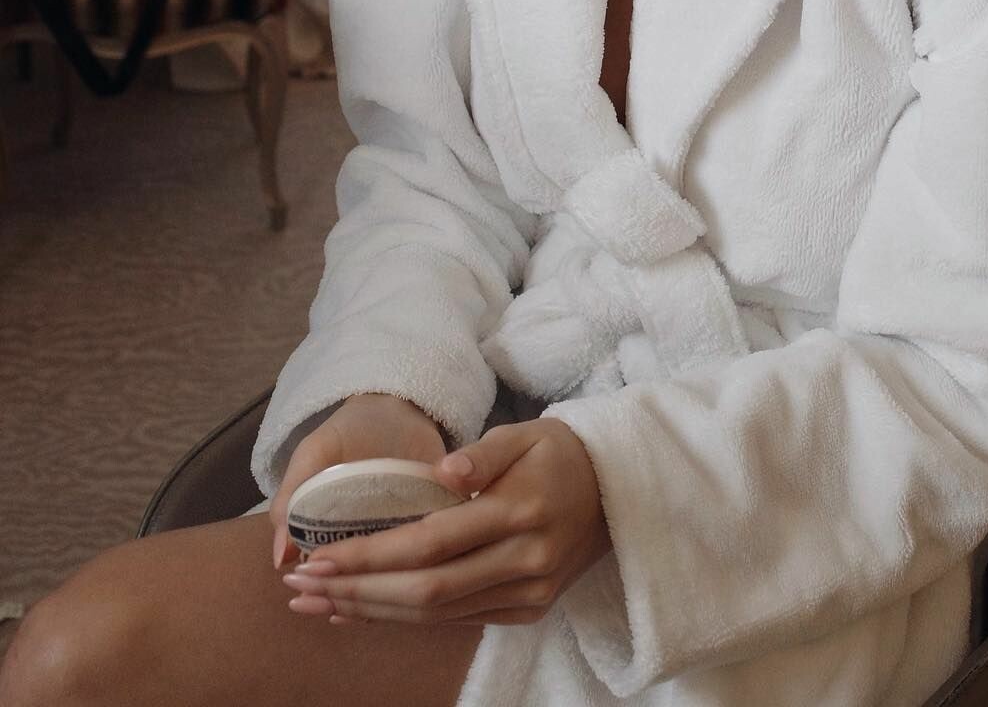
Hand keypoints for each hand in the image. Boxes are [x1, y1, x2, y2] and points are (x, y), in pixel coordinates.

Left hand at [279, 417, 612, 627]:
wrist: (621, 491)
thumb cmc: (563, 453)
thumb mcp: (530, 433)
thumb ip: (485, 452)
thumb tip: (441, 470)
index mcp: (520, 511)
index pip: (430, 543)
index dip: (369, 555)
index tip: (318, 556)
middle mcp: (524, 561)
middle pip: (425, 591)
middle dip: (356, 592)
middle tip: (300, 589)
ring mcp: (528, 593)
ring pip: (437, 615)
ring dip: (371, 612)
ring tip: (317, 605)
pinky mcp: (528, 611)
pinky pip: (457, 620)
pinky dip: (405, 619)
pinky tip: (366, 611)